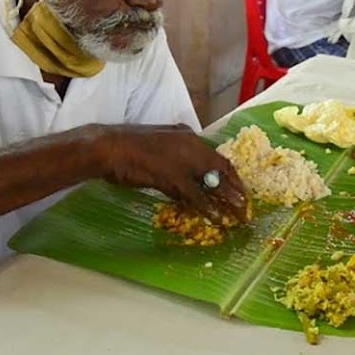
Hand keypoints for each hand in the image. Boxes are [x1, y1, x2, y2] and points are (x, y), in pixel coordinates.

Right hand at [92, 124, 249, 221]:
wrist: (109, 147)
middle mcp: (191, 144)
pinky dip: (208, 208)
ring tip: (239, 216)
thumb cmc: (128, 146)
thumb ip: (175, 156)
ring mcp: (183, 160)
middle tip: (245, 206)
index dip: (231, 175)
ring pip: (213, 183)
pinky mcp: (173, 176)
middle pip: (221, 169)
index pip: (218, 157)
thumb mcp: (158, 146)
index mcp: (188, 135)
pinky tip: (216, 219)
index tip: (239, 190)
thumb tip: (184, 174)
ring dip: (228, 201)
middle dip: (236, 189)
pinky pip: (196, 195)